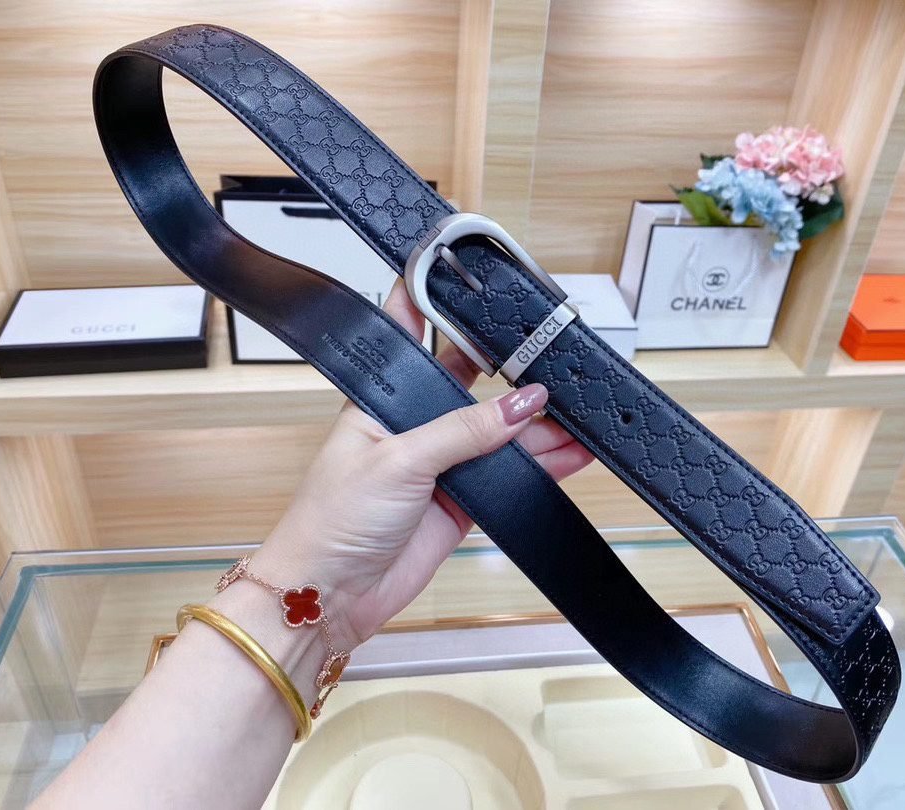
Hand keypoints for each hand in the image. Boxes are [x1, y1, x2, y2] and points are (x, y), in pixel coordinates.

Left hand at [250, 280, 592, 649]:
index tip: (475, 284)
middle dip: (509, 373)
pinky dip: (539, 468)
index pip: (411, 337)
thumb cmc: (332, 520)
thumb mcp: (397, 459)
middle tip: (550, 361)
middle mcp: (413, 428)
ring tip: (575, 414)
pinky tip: (567, 455)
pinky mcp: (459, 505)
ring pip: (497, 435)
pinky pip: (507, 478)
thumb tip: (520, 403)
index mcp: (383, 401)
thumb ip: (463, 430)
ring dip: (534, 427)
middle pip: (471, 388)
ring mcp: (439, 467)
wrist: (329, 594)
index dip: (439, 306)